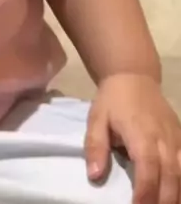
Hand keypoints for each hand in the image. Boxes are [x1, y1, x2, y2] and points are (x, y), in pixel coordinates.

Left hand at [85, 73, 180, 203]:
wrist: (134, 75)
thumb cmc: (113, 99)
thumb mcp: (96, 118)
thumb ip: (95, 147)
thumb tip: (94, 176)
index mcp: (141, 134)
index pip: (148, 169)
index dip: (145, 193)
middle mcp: (164, 138)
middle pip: (170, 176)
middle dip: (164, 200)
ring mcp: (176, 138)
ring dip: (177, 194)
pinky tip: (178, 194)